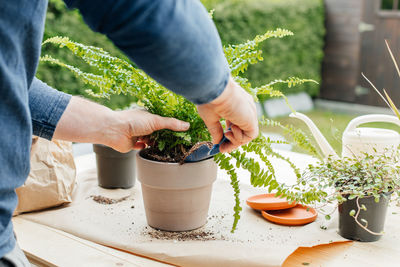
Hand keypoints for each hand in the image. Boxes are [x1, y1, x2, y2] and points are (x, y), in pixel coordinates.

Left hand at [53, 97, 188, 152]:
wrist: (115, 131)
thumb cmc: (133, 121)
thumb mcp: (156, 121)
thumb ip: (171, 124)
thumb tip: (187, 125)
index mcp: (148, 116)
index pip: (162, 120)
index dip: (171, 125)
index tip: (181, 130)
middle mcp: (143, 124)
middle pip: (157, 131)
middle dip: (165, 135)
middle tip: (177, 141)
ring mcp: (138, 134)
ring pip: (150, 139)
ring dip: (156, 142)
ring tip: (167, 147)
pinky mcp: (133, 144)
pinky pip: (142, 147)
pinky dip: (147, 148)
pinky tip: (154, 150)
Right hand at [197, 76, 258, 152]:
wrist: (214, 90)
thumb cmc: (210, 99)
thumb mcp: (210, 117)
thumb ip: (216, 130)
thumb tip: (217, 142)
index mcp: (236, 106)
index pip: (236, 124)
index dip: (229, 136)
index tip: (220, 145)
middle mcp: (245, 110)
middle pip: (243, 131)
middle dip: (232, 143)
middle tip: (222, 149)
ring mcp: (249, 114)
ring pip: (246, 135)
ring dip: (235, 141)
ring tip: (226, 134)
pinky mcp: (251, 120)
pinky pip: (250, 136)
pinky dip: (239, 138)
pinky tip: (230, 130)